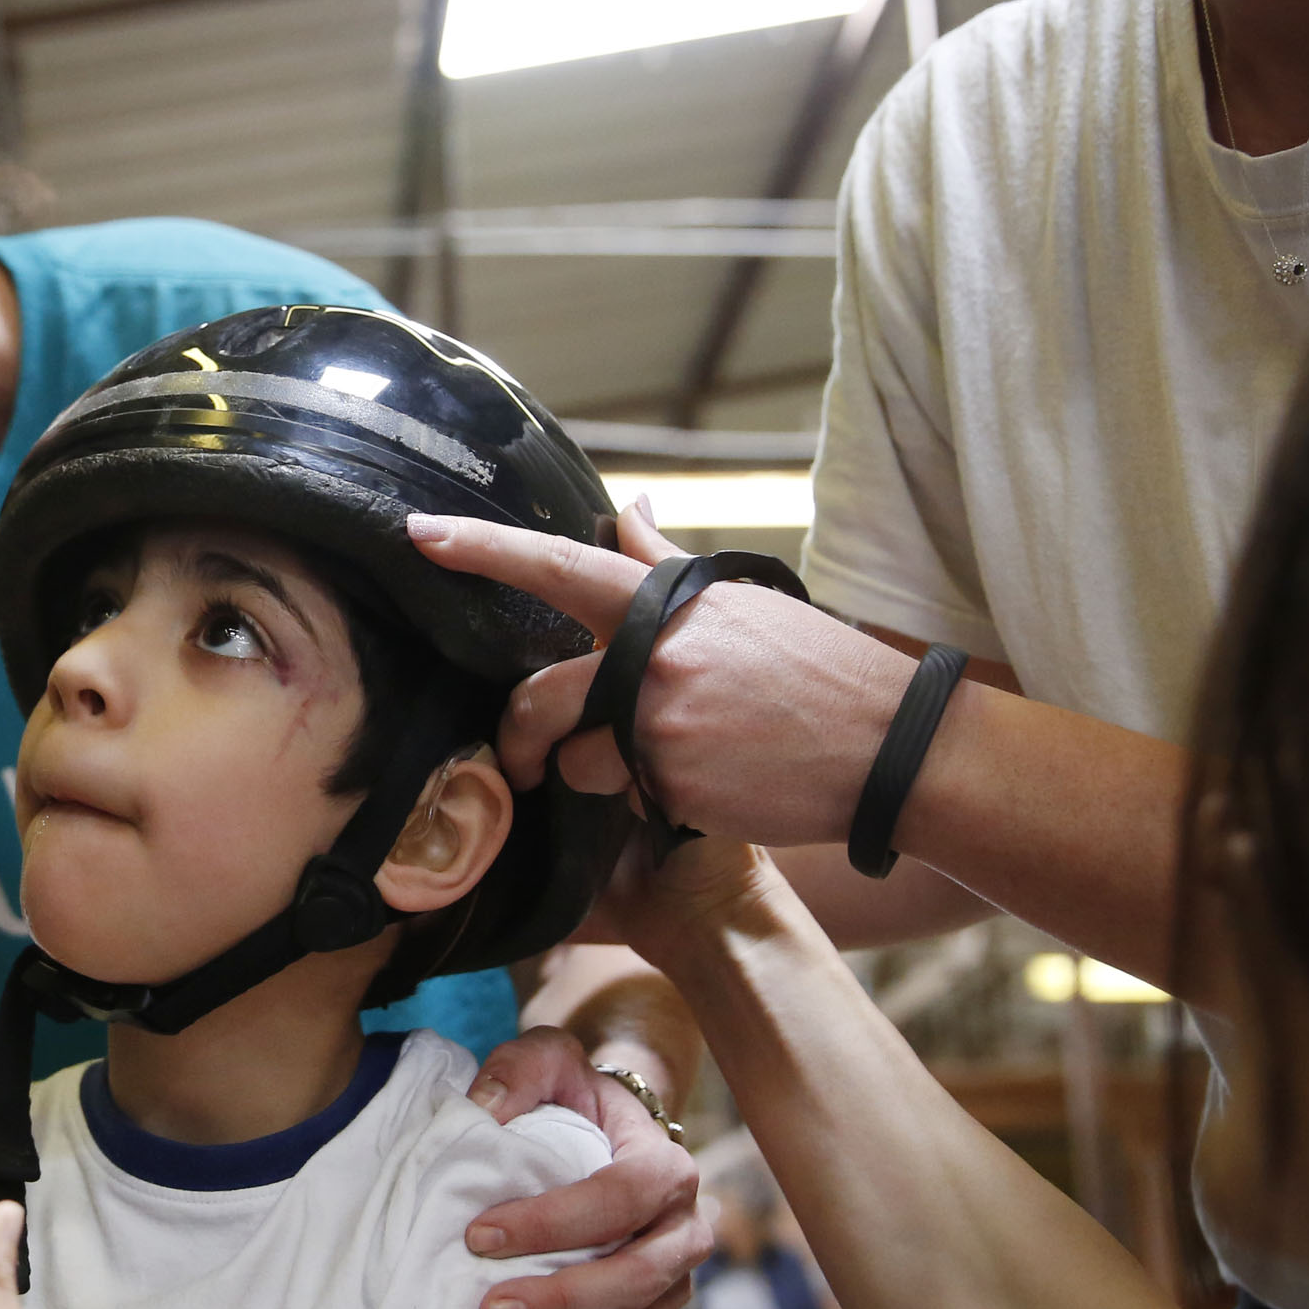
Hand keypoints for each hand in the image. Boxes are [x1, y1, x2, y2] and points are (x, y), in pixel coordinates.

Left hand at [407, 505, 913, 848]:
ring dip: (600, 775)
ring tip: (661, 766)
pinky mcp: (673, 785)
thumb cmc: (816, 671)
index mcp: (663, 605)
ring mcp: (658, 724)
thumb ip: (662, 564)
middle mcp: (651, 658)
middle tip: (524, 759)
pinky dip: (646, 799)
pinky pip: (624, 799)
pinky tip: (701, 785)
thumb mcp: (737, 604)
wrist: (889, 747)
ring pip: (579, 760)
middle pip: (538, 698)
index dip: (480, 547)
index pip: (554, 564)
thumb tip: (625, 508)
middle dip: (521, 736)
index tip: (419, 532)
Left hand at [463, 1029, 715, 1308]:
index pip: (620, 1195)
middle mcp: (682, 1225)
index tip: (479, 1235)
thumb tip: (483, 1113)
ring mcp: (673, 1277)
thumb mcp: (547, 1058)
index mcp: (663, 1162)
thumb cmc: (575, 1094)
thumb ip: (518, 1072)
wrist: (612, 1121)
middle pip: (637, 1274)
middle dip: (566, 1299)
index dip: (556, 1220)